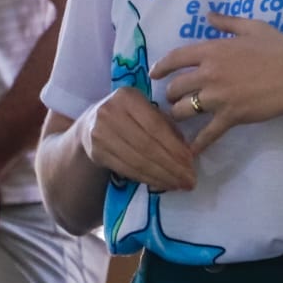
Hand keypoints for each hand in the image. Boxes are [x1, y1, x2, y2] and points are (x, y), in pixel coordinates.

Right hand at [78, 87, 195, 192]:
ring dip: (161, 176)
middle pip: (147, 146)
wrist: (90, 123)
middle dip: (171, 166)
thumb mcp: (145, 109)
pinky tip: (160, 184)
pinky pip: (126, 169)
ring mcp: (100, 134)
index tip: (191, 162)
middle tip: (189, 180)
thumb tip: (188, 151)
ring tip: (178, 184)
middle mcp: (110, 113)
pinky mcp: (96, 153)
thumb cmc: (128, 115)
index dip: (175, 146)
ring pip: (137, 161)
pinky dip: (146, 178)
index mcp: (128, 97)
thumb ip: (165, 124)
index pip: (156, 126)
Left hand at [151, 12, 282, 153]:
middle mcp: (210, 73)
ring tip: (181, 118)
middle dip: (171, 94)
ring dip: (179, 115)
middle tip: (174, 98)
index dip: (161, 67)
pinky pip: (207, 134)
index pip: (176, 58)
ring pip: (183, 110)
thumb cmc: (280, 50)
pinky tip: (190, 151)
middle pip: (175, 88)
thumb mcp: (255, 28)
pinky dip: (197, 144)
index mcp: (214, 50)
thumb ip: (228, 22)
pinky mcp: (230, 117)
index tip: (154, 75)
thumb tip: (208, 16)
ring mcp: (219, 97)